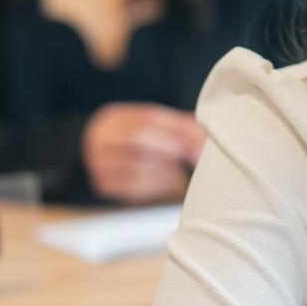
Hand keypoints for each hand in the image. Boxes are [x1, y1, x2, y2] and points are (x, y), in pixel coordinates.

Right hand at [81, 103, 203, 204]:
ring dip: (165, 168)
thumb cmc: (140, 141)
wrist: (107, 160)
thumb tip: (208, 134)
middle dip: (170, 147)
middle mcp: (100, 138)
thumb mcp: (153, 127)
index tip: (198, 139)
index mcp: (114, 117)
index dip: (177, 128)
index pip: (148, 117)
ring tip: (177, 166)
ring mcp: (98, 163)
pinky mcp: (104, 186)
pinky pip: (134, 188)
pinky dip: (157, 184)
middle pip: (137, 140)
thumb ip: (180, 127)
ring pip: (137, 167)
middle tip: (191, 155)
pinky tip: (166, 178)